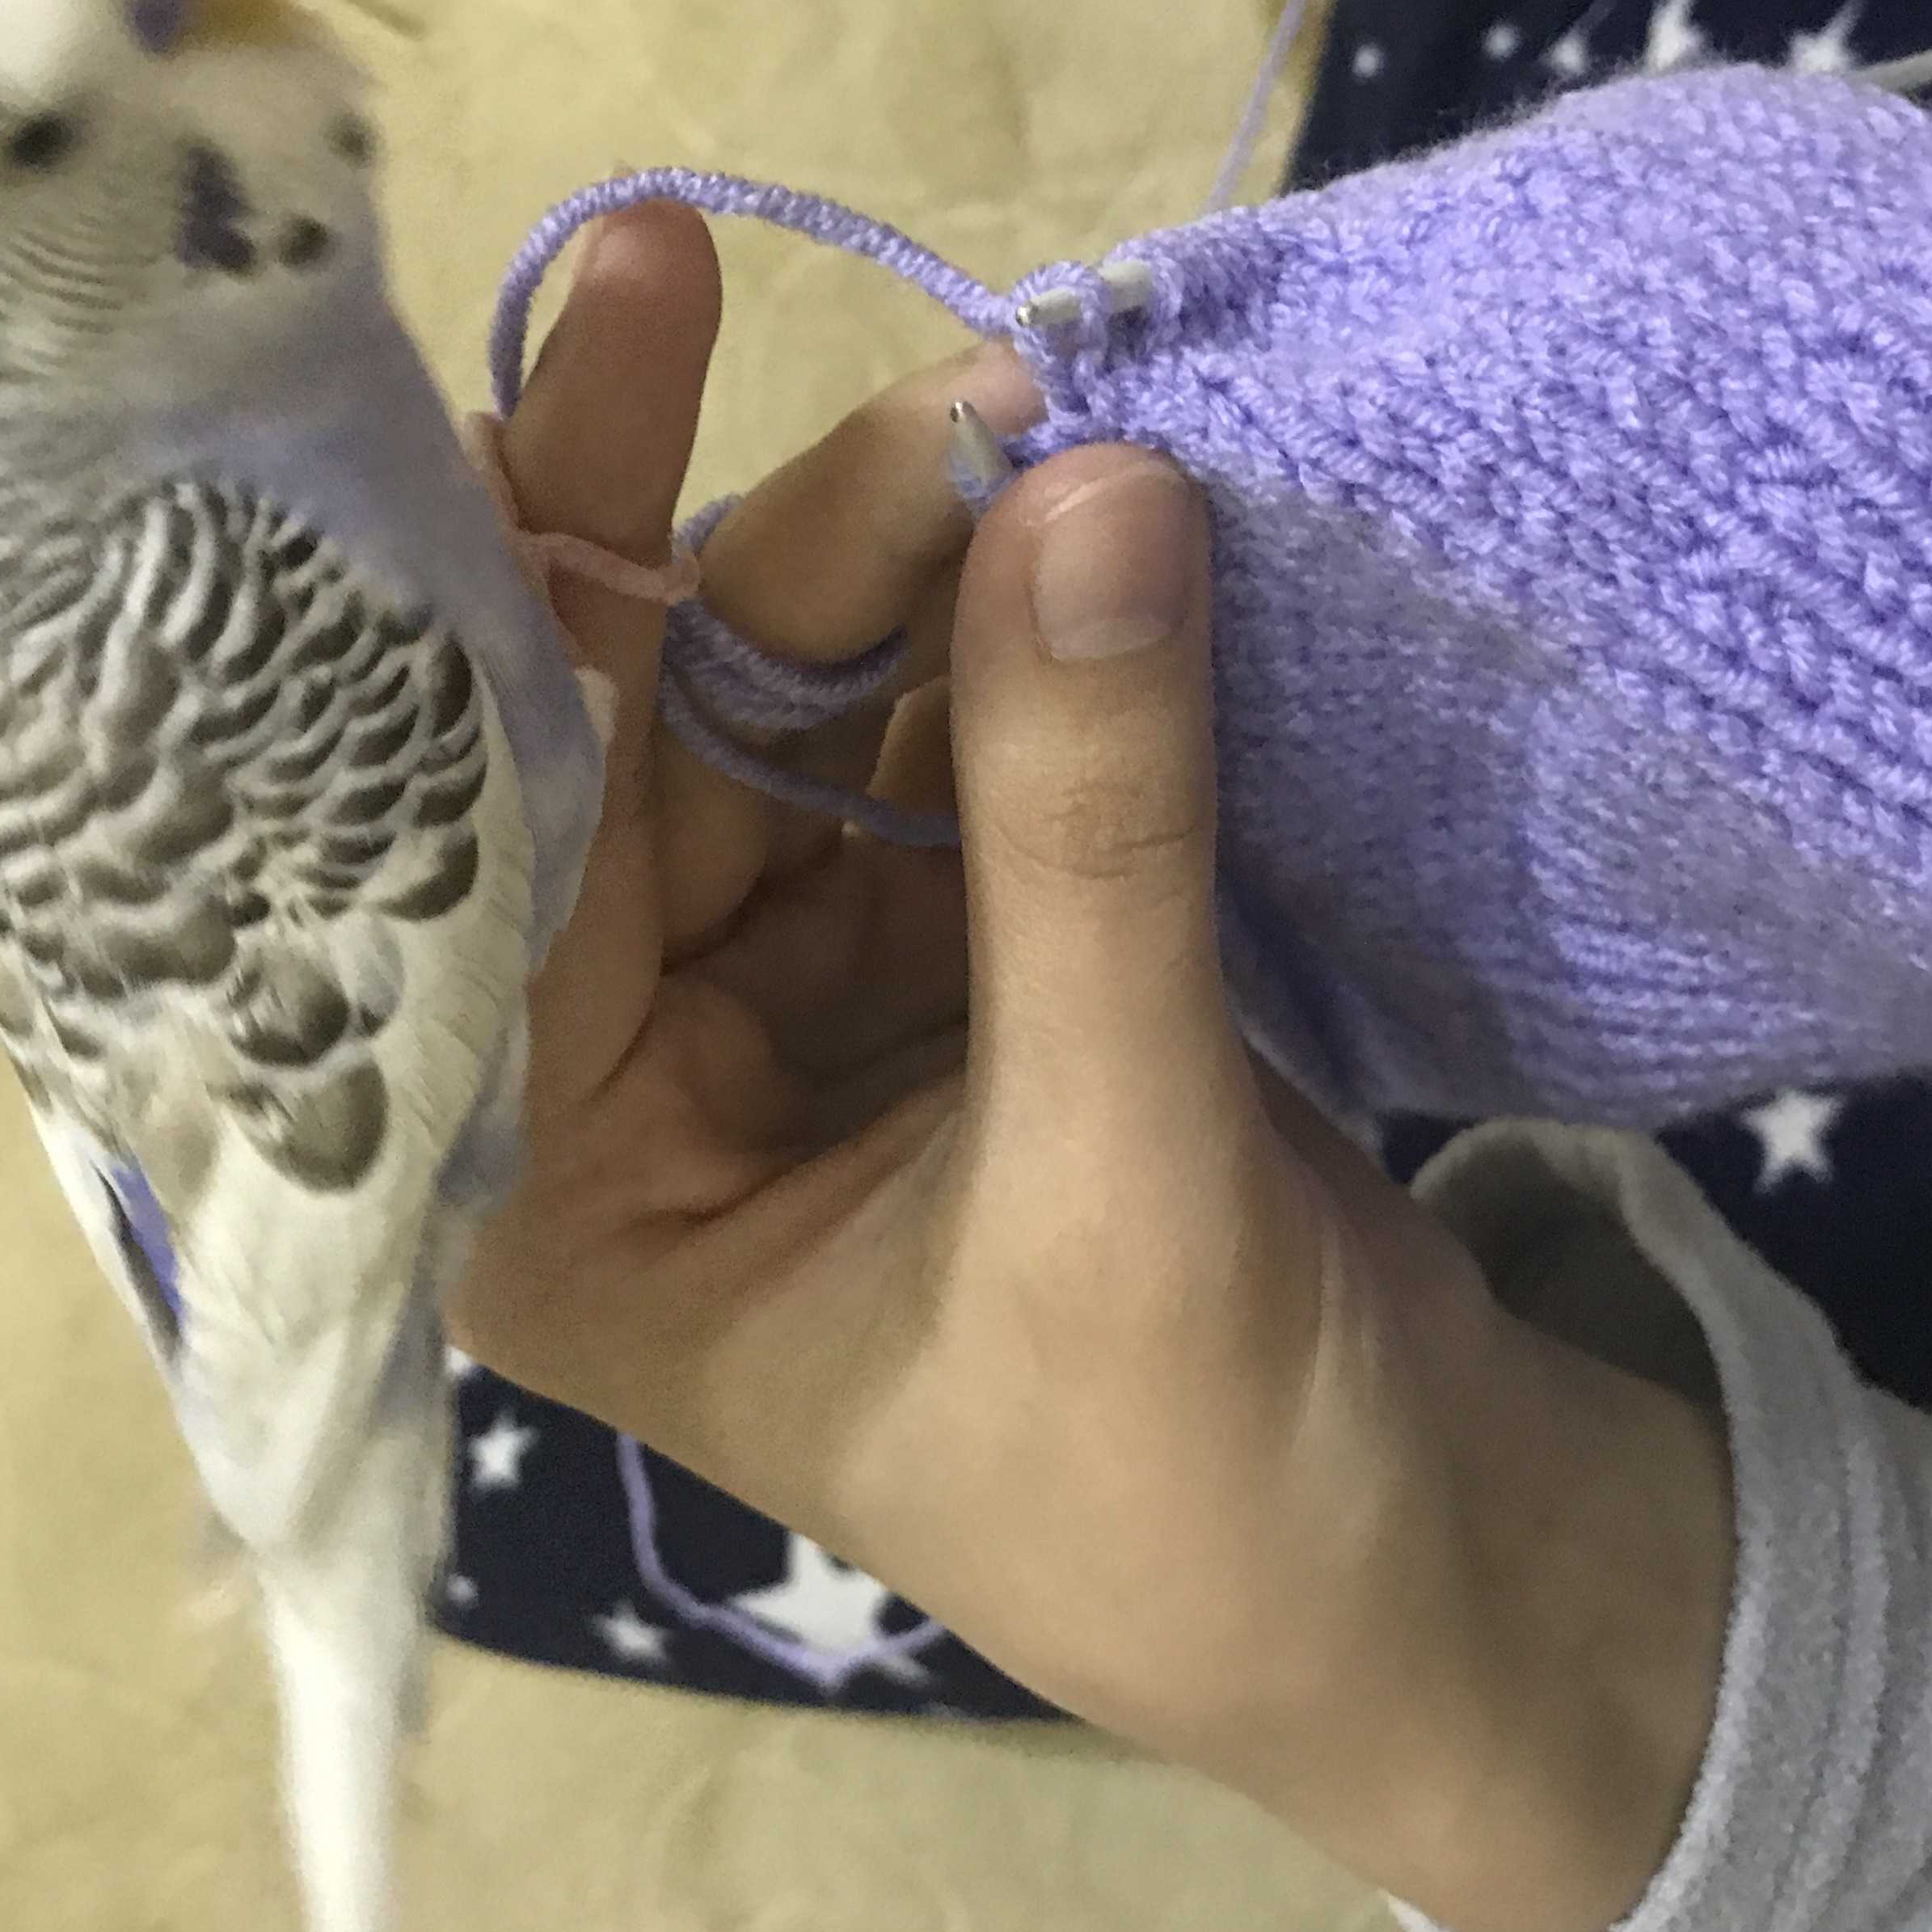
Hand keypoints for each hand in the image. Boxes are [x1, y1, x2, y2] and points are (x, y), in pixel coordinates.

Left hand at [460, 204, 1730, 1931]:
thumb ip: (1086, 838)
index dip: (547, 580)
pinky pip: (940, 750)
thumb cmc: (1206, 1489)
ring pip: (799, 713)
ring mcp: (784, 1000)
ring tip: (1037, 411)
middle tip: (956, 386)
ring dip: (911, 566)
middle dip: (782, 551)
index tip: (613, 343)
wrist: (1435, 1588)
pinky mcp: (940, 960)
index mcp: (550, 1190)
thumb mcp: (1122, 1179)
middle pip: (647, 738)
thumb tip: (1087, 486)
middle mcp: (621, 1075)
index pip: (495, 836)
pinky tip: (1070, 497)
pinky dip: (1010, 637)